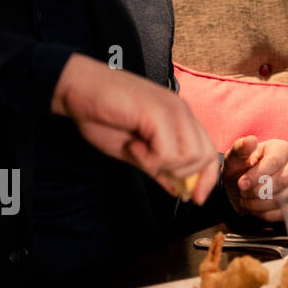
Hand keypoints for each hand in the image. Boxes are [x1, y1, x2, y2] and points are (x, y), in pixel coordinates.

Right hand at [51, 54, 217, 203]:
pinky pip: (168, 152)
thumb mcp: (134, 151)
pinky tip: (133, 146)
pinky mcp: (159, 113)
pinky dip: (149, 158)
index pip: (209, 153)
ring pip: (191, 157)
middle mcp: (182, 113)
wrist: (78, 89)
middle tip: (152, 167)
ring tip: (139, 151)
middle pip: (205, 156)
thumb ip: (159, 167)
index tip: (195, 198)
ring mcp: (173, 111)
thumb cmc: (102, 116)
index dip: (207, 179)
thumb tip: (179, 190)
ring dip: (164, 165)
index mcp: (180, 120)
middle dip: (182, 175)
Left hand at [223, 136, 287, 221]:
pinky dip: (266, 214)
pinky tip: (255, 209)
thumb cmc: (240, 169)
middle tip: (243, 193)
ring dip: (260, 205)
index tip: (240, 184)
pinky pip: (286, 212)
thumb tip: (250, 140)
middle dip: (258, 191)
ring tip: (246, 201)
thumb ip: (240, 149)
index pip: (275, 161)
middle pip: (283, 180)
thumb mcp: (234, 158)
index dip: (257, 175)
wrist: (242, 187)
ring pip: (285, 198)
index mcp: (281, 148)